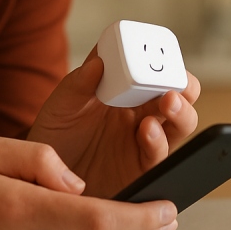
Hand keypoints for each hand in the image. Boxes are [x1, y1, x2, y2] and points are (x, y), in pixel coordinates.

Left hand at [27, 49, 200, 196]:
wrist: (46, 176)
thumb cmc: (56, 135)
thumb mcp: (61, 105)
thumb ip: (79, 83)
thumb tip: (98, 61)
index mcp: (126, 89)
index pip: (155, 68)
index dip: (164, 59)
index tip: (160, 53)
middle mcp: (141, 112)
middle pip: (180, 93)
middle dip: (185, 84)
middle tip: (174, 82)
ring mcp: (144, 139)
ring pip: (180, 122)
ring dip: (182, 110)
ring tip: (168, 102)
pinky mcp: (141, 167)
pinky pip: (160, 154)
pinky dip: (159, 141)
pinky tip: (147, 131)